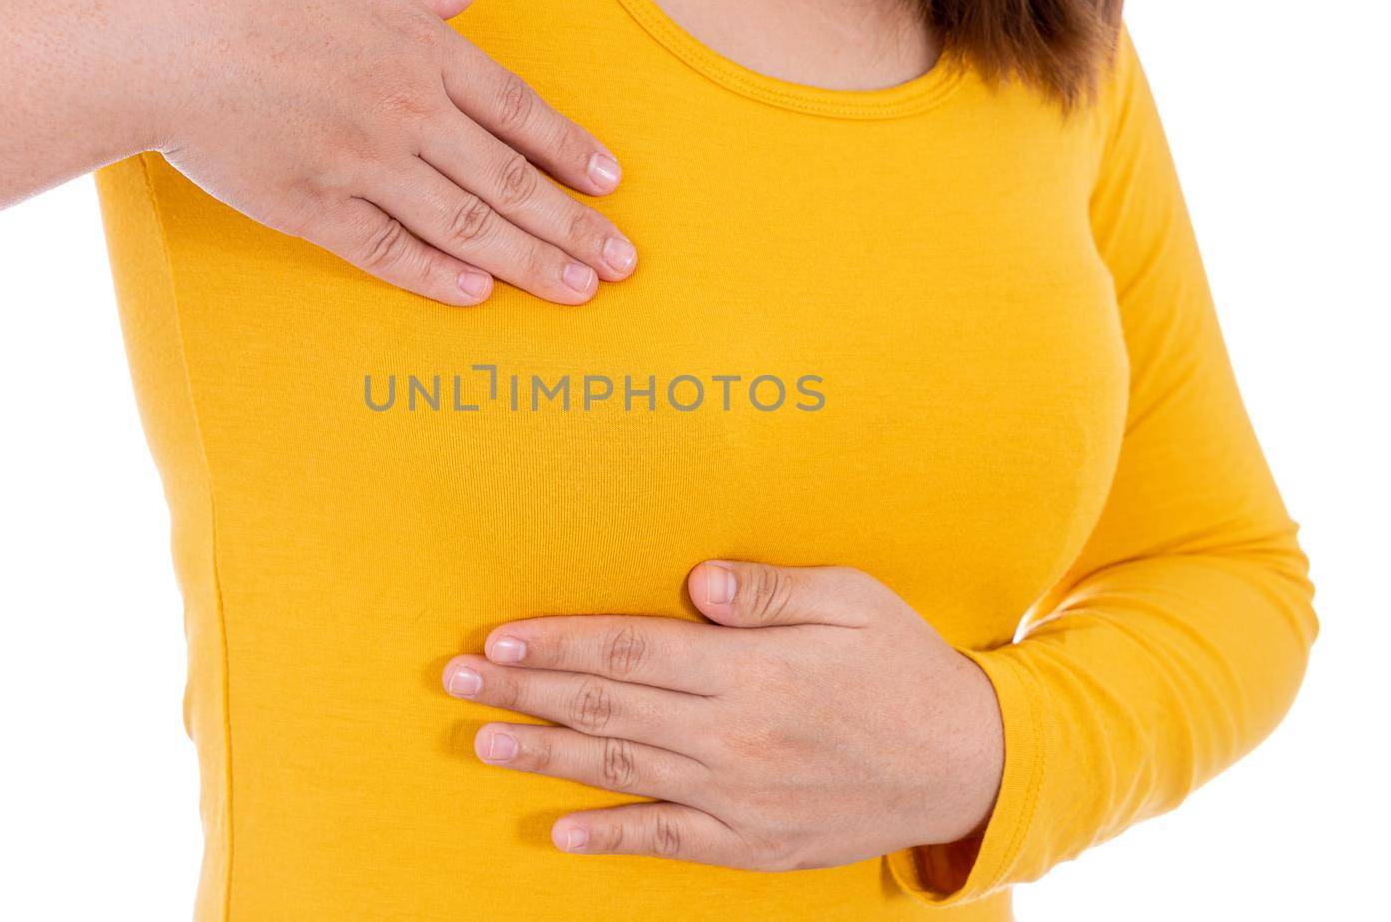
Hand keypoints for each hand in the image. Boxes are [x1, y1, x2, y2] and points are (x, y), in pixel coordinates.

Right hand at [135, 0, 634, 304]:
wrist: (155, 31)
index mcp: (419, 47)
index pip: (516, 110)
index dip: (570, 150)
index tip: (610, 185)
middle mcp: (406, 111)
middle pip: (509, 178)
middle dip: (573, 225)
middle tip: (623, 263)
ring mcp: (361, 163)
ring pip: (464, 222)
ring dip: (527, 261)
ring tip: (577, 291)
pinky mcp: (310, 207)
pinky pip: (385, 249)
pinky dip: (434, 274)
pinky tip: (477, 294)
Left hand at [440, 560, 1005, 869]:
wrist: (966, 765)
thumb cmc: (904, 666)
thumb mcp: (853, 602)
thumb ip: (772, 592)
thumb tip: (700, 583)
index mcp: (751, 668)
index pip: (629, 648)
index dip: (556, 642)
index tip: (498, 637)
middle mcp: (733, 733)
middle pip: (607, 706)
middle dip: (525, 691)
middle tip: (458, 678)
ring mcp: (739, 795)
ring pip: (621, 771)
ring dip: (545, 756)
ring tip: (482, 741)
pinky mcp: (754, 841)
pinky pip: (669, 840)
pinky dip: (612, 837)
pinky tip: (561, 832)